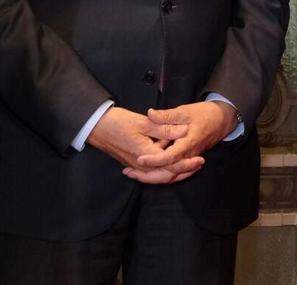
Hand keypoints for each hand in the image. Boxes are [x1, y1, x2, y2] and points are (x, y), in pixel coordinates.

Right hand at [87, 107, 201, 184]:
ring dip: (173, 173)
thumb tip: (183, 132)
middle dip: (183, 171)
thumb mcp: (143, 122)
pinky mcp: (132, 163)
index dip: (186, 164)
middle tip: (198, 165)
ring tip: (188, 167)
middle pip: (166, 175)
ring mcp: (135, 166)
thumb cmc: (118, 122)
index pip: (171, 166)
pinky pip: (150, 173)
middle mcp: (141, 165)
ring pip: (158, 176)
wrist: (96, 127)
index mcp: (146, 155)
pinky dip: (161, 171)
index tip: (200, 159)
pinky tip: (169, 168)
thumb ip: (164, 128)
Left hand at [127, 101, 232, 179]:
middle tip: (129, 172)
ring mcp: (188, 159)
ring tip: (133, 173)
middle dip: (148, 176)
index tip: (139, 159)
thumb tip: (150, 114)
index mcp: (187, 143)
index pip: (170, 157)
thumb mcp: (185, 111)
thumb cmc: (203, 114)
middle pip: (168, 173)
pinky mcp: (187, 160)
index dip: (154, 160)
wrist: (221, 120)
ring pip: (170, 176)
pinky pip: (174, 172)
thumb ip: (167, 115)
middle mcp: (188, 155)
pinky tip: (147, 171)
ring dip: (152, 177)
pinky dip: (160, 174)